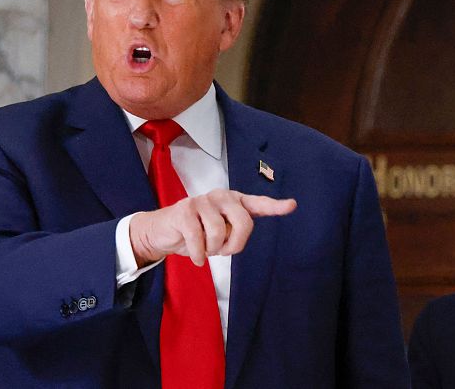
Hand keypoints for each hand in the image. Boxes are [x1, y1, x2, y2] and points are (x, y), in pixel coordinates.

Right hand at [129, 189, 295, 266]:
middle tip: (222, 251)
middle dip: (235, 244)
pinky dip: (198, 255)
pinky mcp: (184, 210)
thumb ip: (235, 232)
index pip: (258, 204)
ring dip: (212, 249)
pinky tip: (195, 257)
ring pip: (219, 232)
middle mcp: (221, 196)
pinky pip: (199, 239)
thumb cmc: (196, 233)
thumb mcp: (220, 234)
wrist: (162, 233)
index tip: (292, 205)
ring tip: (205, 248)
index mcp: (234, 202)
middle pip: (244, 222)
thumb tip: (238, 237)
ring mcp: (202, 201)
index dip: (275, 206)